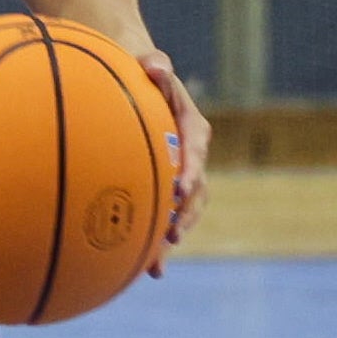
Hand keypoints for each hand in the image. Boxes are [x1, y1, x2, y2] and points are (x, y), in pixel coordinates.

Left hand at [129, 41, 210, 272]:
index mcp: (193, 130)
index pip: (196, 151)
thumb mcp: (151, 65)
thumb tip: (153, 65)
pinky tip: (149, 272)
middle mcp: (192, 158)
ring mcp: (180, 178)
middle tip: (174, 231)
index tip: (181, 187)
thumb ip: (156, 65)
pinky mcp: (165, 192)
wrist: (140, 87)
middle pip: (197, 191)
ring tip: (158, 263)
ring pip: (183, 212)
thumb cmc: (145, 75)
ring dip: (173, 236)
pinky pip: (164, 219)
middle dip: (186, 214)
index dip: (191, 171)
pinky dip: (158, 245)